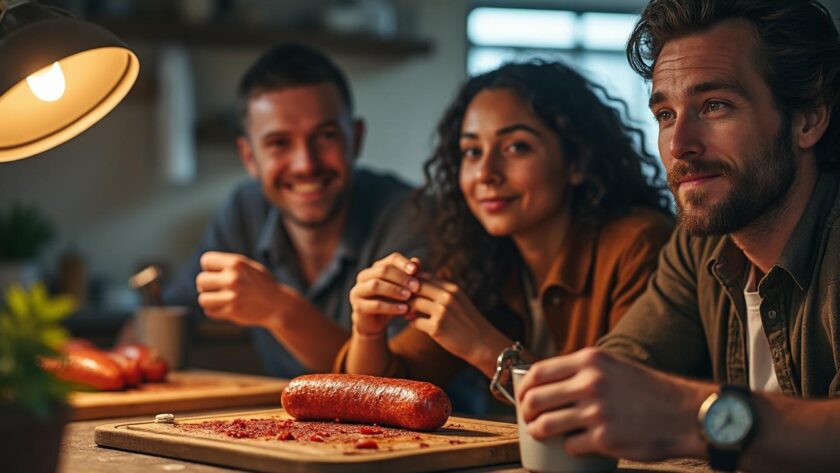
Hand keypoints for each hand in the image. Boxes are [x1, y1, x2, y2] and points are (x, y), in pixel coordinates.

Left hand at [195, 251, 295, 328]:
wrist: (278, 304)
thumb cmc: (261, 284)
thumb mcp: (248, 267)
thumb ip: (228, 265)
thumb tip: (204, 269)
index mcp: (237, 263)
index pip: (206, 260)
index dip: (210, 268)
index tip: (219, 273)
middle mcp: (233, 278)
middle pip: (201, 280)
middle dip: (207, 285)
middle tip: (219, 288)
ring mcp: (232, 296)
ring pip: (202, 298)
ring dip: (209, 299)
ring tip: (220, 298)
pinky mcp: (232, 312)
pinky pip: (209, 311)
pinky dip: (214, 310)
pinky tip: (226, 307)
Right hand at [349, 252, 420, 336]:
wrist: (375, 323)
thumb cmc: (390, 302)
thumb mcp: (401, 289)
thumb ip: (408, 276)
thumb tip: (417, 262)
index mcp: (376, 268)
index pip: (391, 259)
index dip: (404, 263)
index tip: (415, 270)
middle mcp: (364, 276)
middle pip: (383, 270)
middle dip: (401, 278)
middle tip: (416, 286)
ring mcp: (358, 291)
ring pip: (375, 285)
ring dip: (394, 290)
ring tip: (408, 296)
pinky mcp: (358, 306)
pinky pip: (375, 304)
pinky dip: (391, 306)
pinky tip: (404, 309)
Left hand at [409, 272, 509, 371]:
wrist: (482, 343)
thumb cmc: (467, 322)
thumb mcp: (459, 301)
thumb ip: (442, 292)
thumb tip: (419, 285)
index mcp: (452, 288)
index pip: (425, 277)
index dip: (412, 282)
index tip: (406, 289)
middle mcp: (447, 297)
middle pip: (417, 287)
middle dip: (406, 293)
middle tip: (401, 300)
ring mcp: (442, 312)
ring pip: (414, 303)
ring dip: (407, 308)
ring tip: (408, 313)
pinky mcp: (437, 327)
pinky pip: (415, 321)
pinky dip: (412, 322)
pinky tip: (414, 323)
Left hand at [516, 348, 711, 461]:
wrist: (683, 414)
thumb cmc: (647, 390)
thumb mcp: (613, 365)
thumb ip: (584, 369)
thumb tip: (551, 380)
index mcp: (590, 361)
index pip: (539, 373)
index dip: (524, 388)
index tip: (522, 397)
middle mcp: (590, 383)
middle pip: (536, 400)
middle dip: (526, 412)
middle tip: (529, 418)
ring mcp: (596, 412)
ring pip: (546, 425)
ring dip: (538, 432)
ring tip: (540, 433)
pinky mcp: (604, 438)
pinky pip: (571, 445)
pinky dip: (569, 447)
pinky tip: (575, 444)